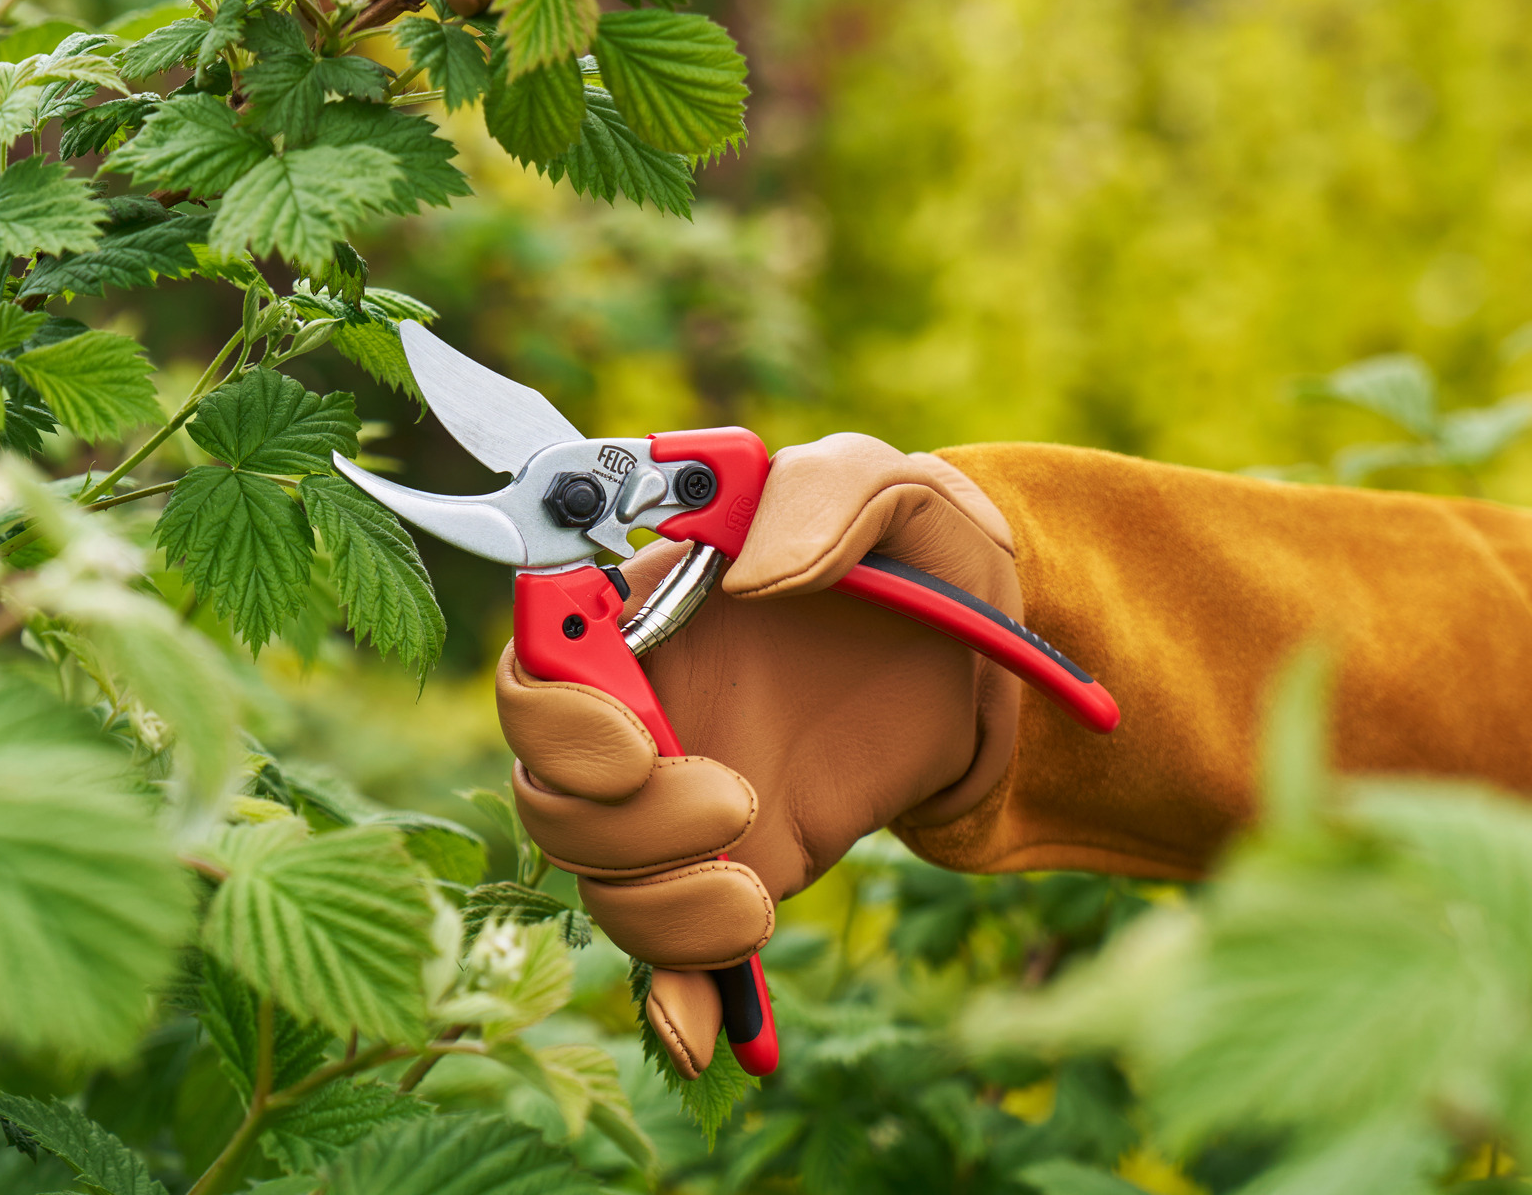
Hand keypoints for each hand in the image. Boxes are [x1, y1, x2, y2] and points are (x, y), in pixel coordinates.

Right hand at [494, 434, 1020, 1076]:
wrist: (996, 651)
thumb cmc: (925, 548)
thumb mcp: (894, 491)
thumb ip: (821, 502)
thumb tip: (744, 578)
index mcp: (647, 611)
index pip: (535, 669)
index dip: (557, 717)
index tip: (639, 741)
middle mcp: (645, 709)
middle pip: (549, 796)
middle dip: (619, 825)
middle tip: (737, 800)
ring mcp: (687, 796)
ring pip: (602, 883)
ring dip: (657, 914)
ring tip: (755, 897)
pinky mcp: (743, 866)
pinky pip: (677, 950)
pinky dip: (680, 1001)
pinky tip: (714, 1039)